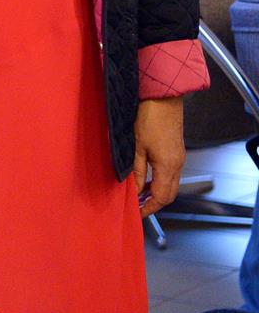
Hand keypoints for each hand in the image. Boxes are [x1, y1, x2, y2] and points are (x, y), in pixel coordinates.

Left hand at [134, 96, 185, 217]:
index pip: (162, 197)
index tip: (137, 213)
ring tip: (139, 195)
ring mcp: (179, 158)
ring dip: (157, 192)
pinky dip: (160, 181)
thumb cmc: (149, 118)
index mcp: (168, 166)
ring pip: (171, 184)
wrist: (163, 99)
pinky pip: (171, 174)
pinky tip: (146, 178)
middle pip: (169, 194)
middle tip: (137, 207)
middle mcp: (178, 164)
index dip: (149, 208)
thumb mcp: (137, 147)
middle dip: (154, 203)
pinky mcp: (177, 151)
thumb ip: (136, 171)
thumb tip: (133, 190)